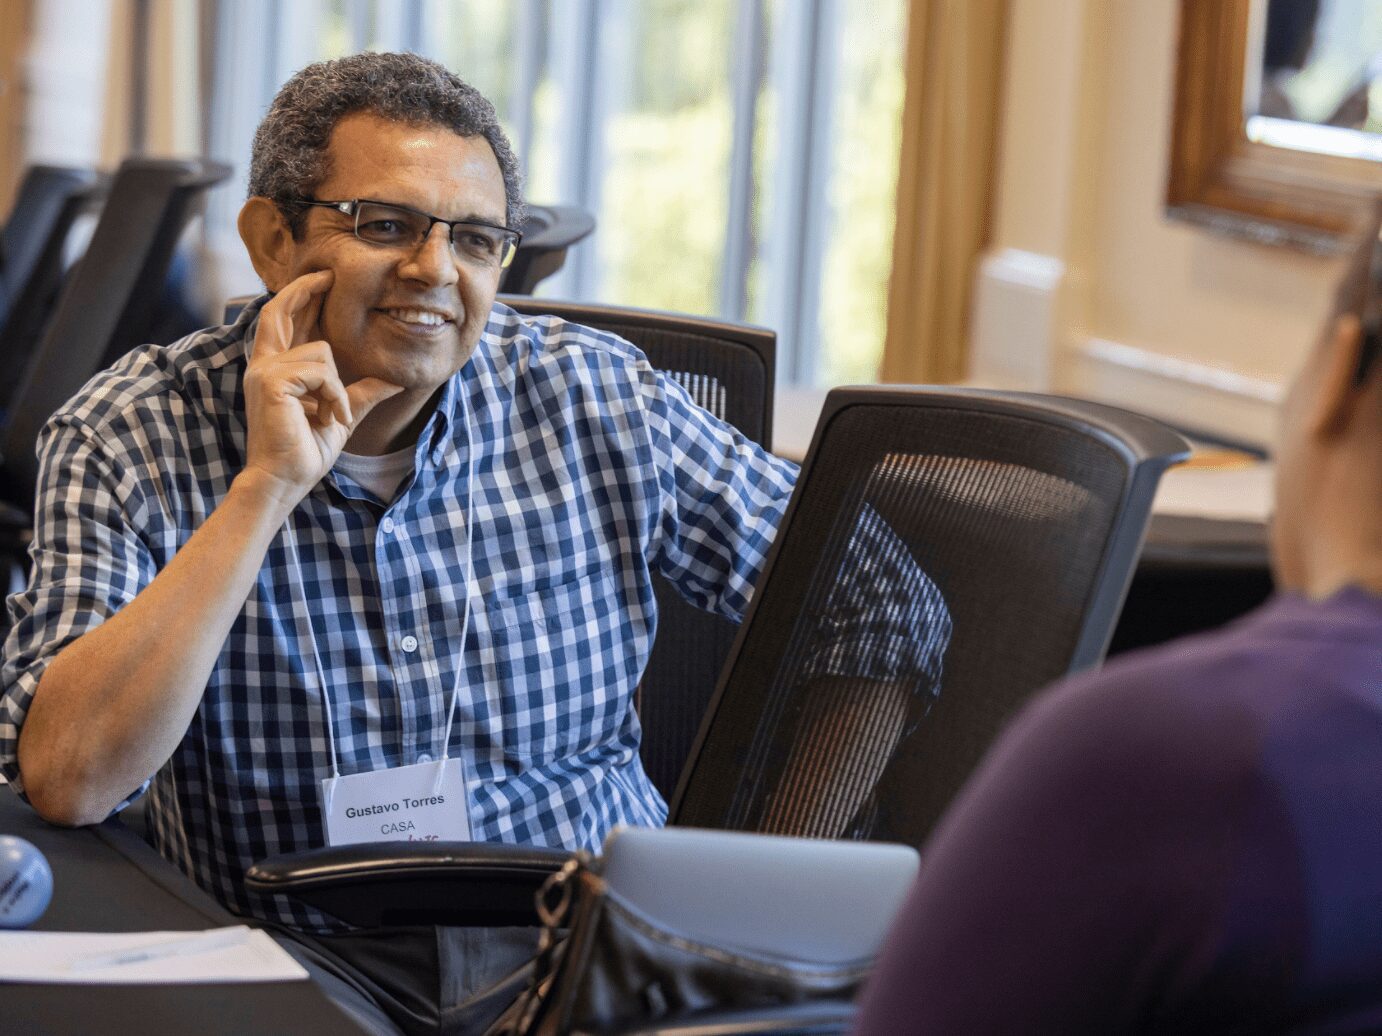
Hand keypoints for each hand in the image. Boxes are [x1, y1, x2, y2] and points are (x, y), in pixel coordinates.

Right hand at [241, 270, 401, 505]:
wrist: (285, 480)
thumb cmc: (306, 451)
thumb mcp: (342, 415)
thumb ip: (362, 394)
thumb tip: (394, 380)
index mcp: (276, 369)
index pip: (285, 321)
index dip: (302, 296)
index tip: (325, 280)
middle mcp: (264, 364)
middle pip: (280, 310)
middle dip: (306, 288)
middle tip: (330, 274)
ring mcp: (264, 371)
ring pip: (321, 351)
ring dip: (337, 387)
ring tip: (331, 415)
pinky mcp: (272, 381)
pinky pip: (321, 371)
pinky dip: (334, 395)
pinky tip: (329, 418)